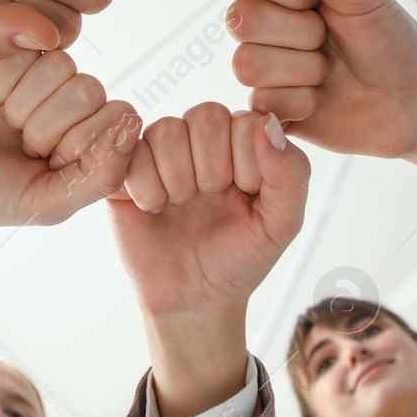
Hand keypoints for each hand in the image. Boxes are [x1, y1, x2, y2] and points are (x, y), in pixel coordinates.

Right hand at [0, 60, 138, 262]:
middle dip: (44, 125)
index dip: (79, 140)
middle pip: (87, 88)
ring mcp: (46, 75)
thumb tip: (134, 123)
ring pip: (58, 64)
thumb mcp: (50, 203)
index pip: (118, 115)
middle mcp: (77, 103)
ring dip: (20, 101)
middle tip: (20, 145)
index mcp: (97, 138)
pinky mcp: (13, 52)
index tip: (47, 164)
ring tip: (4, 122)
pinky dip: (0, 78)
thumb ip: (101, 175)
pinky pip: (22, 44)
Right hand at [108, 104, 308, 416]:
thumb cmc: (239, 259)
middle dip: (212, 170)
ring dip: (178, 180)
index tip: (245, 196)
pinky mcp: (125, 170)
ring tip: (181, 206)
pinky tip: (154, 209)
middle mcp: (201, 139)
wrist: (194, 300)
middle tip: (209, 201)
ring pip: (167, 131)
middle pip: (205, 116)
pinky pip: (130, 153)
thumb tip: (270, 125)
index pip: (247, 120)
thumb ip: (292, 173)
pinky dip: (146, 189)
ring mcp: (161, 151)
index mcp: (242, 143)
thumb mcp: (281, 224)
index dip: (247, 163)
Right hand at [227, 0, 416, 212]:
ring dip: (305, 69)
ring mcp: (261, 68)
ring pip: (248, 65)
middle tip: (330, 36)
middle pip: (242, 20)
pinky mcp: (266, 110)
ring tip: (329, 69)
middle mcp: (262, 24)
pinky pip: (262, 103)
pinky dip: (305, 101)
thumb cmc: (388, 37)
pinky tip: (323, 97)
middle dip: (301, 31)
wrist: (414, 100)